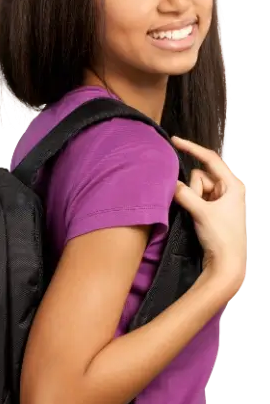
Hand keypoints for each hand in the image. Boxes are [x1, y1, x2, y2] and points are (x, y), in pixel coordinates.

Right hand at [172, 137, 246, 296]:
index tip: (175, 141)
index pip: (210, 159)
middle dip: (194, 190)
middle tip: (200, 209)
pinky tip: (199, 219)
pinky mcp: (213, 209)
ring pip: (196, 189)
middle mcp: (228, 189)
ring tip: (201, 217)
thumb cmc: (221, 236)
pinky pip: (196, 199)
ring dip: (193, 200)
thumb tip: (170, 183)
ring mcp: (221, 200)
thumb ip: (184, 194)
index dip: (192, 148)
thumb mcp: (201, 212)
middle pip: (200, 176)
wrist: (226, 263)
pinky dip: (193, 205)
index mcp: (232, 184)